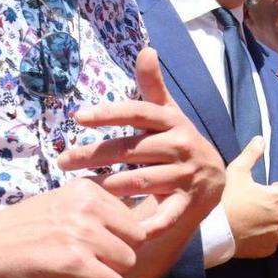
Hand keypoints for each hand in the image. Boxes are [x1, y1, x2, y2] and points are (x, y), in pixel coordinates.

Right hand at [0, 178, 145, 277]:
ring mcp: (83, 236)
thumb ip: (96, 212)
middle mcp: (89, 208)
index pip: (132, 217)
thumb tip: (143, 228)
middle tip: (93, 265)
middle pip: (137, 240)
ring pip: (128, 263)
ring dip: (110, 275)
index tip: (100, 248)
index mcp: (88, 190)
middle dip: (119, 256)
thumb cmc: (18, 231)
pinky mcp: (76, 265)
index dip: (119, 238)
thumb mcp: (61, 206)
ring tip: (83, 276)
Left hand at [57, 47, 225, 236]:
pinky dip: (151, 223)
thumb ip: (153, 85)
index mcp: (173, 121)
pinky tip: (124, 228)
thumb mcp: (168, 113)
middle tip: (63, 160)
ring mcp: (186, 175)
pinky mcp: (189, 202)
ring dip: (111, 186)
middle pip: (134, 149)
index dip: (110, 113)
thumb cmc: (178, 141)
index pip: (140, 112)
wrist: (213, 178)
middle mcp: (182, 145)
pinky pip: (168, 213)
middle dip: (96, 155)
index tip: (78, 117)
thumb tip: (147, 49)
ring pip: (144, 180)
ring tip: (81, 189)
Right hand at [222, 137, 277, 258]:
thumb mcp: (236, 171)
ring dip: (274, 222)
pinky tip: (250, 232)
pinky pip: (273, 242)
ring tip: (253, 218)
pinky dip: (266, 237)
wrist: (210, 231)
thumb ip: (251, 155)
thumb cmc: (224, 199)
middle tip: (260, 204)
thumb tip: (260, 139)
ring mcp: (276, 236)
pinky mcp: (268, 250)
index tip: (271, 190)